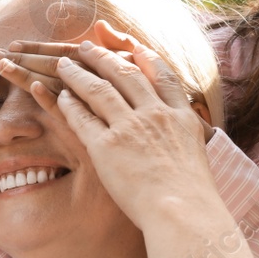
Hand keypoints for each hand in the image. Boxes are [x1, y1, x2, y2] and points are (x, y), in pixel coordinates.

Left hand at [28, 37, 216, 227]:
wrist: (182, 210)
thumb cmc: (191, 196)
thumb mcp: (198, 156)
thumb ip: (186, 139)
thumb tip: (184, 139)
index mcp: (181, 117)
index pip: (164, 77)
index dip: (147, 59)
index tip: (135, 48)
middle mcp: (155, 115)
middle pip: (126, 75)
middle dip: (104, 58)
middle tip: (87, 47)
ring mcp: (130, 128)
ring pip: (99, 89)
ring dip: (79, 74)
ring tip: (64, 63)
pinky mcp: (106, 146)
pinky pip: (82, 117)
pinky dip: (70, 104)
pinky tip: (60, 96)